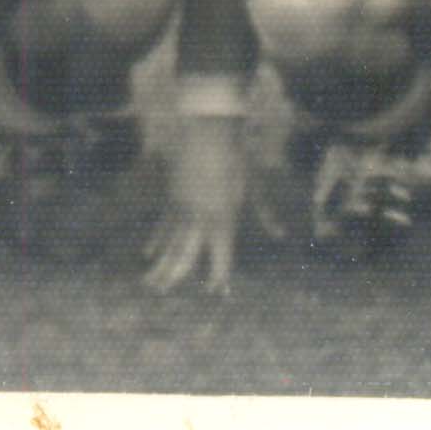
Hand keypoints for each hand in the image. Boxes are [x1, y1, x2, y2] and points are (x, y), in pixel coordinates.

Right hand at [143, 111, 265, 294]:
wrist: (208, 136)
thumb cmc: (237, 160)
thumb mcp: (255, 188)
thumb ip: (266, 214)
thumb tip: (281, 234)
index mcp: (223, 220)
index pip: (220, 257)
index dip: (219, 276)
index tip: (218, 291)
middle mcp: (199, 221)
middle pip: (184, 256)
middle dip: (174, 277)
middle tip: (163, 293)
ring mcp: (182, 212)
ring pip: (168, 245)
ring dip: (160, 265)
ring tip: (150, 284)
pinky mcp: (172, 200)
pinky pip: (162, 226)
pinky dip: (156, 241)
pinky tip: (149, 253)